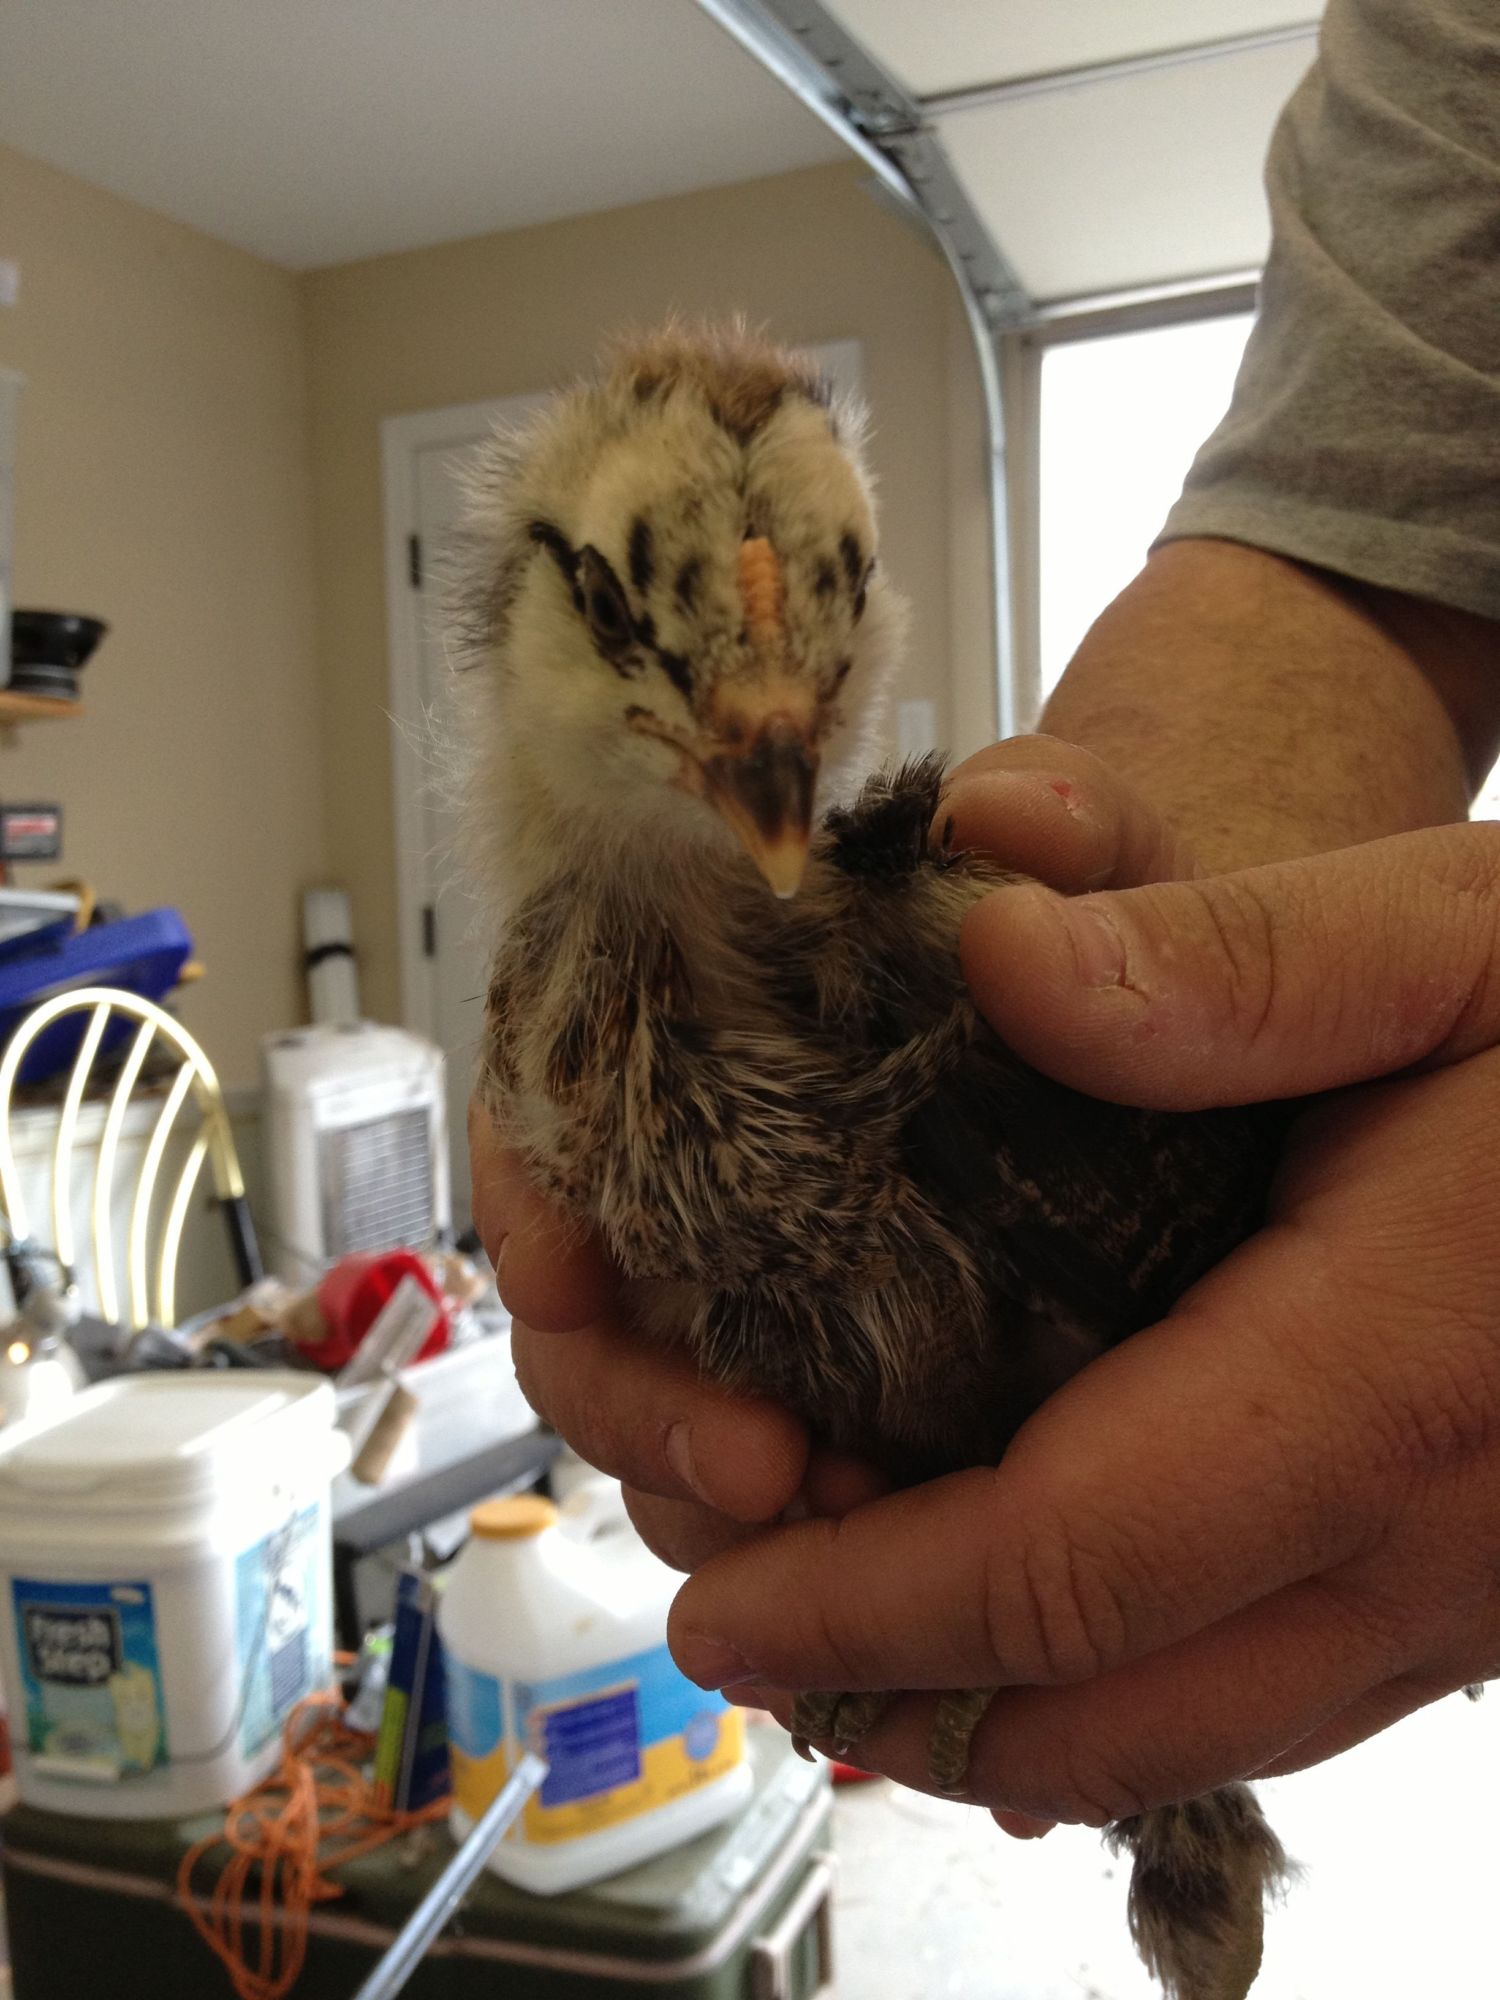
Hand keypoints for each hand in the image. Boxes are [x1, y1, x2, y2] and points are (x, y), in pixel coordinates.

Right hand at [472, 736, 1197, 1568]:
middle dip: (641, 1409)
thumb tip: (1006, 814)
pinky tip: (893, 1561)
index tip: (574, 1279)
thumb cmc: (1102, 924)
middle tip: (766, 1464)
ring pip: (669, 1425)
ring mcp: (762, 1300)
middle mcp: (698, 1181)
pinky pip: (774, 1483)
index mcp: (689, 1038)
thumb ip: (1063, 816)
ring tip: (846, 1530)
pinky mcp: (843, 1389)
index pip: (545, 1123)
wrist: (1177, 1026)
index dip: (535, 1209)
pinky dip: (807, 1542)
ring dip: (717, 1501)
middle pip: (588, 1319)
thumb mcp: (1099, 855)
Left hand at [665, 821, 1499, 1835]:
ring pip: (1192, 1734)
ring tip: (857, 1643)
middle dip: (897, 1690)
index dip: (864, 1601)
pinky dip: (1127, 1689)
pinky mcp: (1492, 1596)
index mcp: (1391, 1377)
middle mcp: (1442, 1546)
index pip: (1062, 1564)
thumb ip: (1229, 957)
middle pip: (1106, 1710)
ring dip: (999, 1712)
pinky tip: (1047, 1631)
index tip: (720, 1603)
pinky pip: (1279, 1698)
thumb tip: (992, 958)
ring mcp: (1480, 1600)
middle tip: (748, 1635)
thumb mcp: (1451, 934)